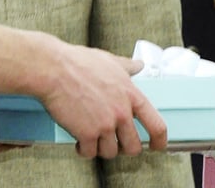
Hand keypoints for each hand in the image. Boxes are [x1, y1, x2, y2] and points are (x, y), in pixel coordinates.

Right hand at [38, 45, 166, 158]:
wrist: (54, 69)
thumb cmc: (78, 62)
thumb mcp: (110, 60)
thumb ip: (127, 66)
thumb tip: (139, 64)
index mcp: (130, 95)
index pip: (156, 125)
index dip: (160, 140)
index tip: (157, 146)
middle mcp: (121, 112)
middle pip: (134, 146)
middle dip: (124, 148)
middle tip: (115, 143)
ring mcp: (105, 124)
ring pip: (111, 152)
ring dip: (101, 148)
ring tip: (93, 138)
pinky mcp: (87, 134)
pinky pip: (90, 153)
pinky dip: (84, 150)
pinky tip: (79, 142)